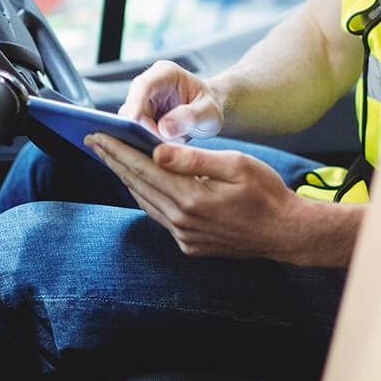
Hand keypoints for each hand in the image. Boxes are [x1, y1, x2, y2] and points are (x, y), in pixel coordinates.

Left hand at [85, 133, 297, 259]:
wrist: (286, 233)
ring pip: (145, 203)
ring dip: (127, 180)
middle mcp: (182, 220)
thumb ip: (194, 158)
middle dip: (114, 161)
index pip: (143, 169)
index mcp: (191, 197)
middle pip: (137, 185)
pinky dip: (147, 197)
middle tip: (94, 142)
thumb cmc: (267, 193)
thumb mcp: (236, 164)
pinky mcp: (190, 244)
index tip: (97, 135)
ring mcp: (185, 236)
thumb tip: (156, 151)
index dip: (117, 150)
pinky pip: (160, 217)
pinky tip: (143, 185)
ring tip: (113, 160)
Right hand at [119, 60, 224, 140]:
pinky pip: (133, 133)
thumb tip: (164, 129)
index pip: (143, 85)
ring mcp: (141, 102)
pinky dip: (145, 142)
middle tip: (167, 143)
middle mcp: (148, 85)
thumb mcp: (210, 112)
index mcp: (166, 73)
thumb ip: (191, 117)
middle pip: (132, 107)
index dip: (135, 101)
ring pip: (129, 123)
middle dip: (144, 129)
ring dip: (146, 138)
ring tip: (172, 144)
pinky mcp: (138, 118)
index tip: (133, 120)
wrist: (206, 115)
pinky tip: (162, 148)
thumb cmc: (210, 108)